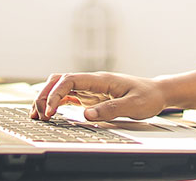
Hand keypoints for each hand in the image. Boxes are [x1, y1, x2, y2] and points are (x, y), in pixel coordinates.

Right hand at [30, 72, 168, 121]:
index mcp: (100, 79)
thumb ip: (110, 109)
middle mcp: (92, 81)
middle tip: (39, 115)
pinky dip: (56, 103)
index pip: (70, 80)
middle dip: (45, 96)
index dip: (56, 94)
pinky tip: (50, 113)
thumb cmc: (148, 97)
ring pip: (61, 88)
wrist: (157, 92)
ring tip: (38, 115)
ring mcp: (91, 88)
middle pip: (59, 81)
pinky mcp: (91, 96)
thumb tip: (87, 115)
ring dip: (47, 98)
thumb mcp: (133, 105)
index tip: (50, 110)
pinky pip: (68, 96)